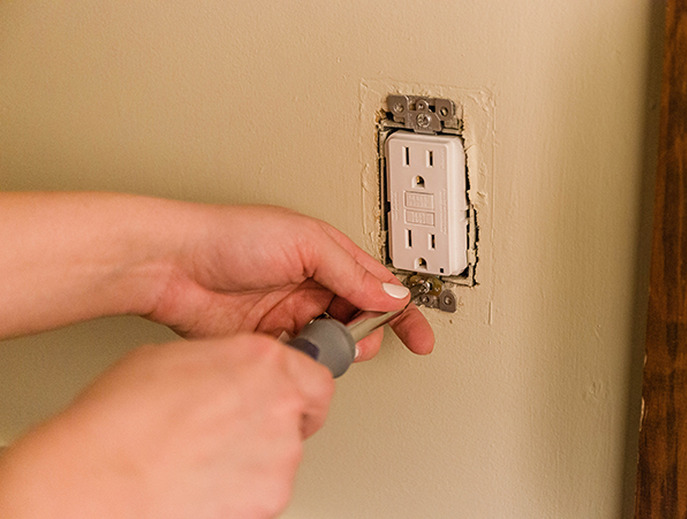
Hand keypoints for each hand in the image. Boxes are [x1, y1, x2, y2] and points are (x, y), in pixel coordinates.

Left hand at [0, 193, 433, 359]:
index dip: (402, 310)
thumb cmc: (230, 236)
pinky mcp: (266, 338)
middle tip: (352, 337)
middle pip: (358, 318)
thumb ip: (351, 272)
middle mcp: (312, 283)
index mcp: (328, 254)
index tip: (420, 337)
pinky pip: (299, 358)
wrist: (173, 265)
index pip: (378, 284)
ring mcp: (289, 312)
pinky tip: (296, 354)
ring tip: (319, 343)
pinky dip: (304, 362)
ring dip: (333, 349)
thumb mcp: (304, 243)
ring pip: (331, 343)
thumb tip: (391, 293)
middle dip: (365, 333)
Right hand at [0, 334, 333, 518]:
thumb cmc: (119, 422)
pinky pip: (266, 491)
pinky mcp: (269, 499)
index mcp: (261, 360)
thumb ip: (220, 362)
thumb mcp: (169, 359)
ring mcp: (279, 455)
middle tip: (235, 431)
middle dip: (275, 423)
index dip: (299, 391)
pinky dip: (245, 490)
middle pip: (301, 417)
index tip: (285, 398)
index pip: (315, 376)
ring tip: (206, 458)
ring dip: (255, 457)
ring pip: (283, 456)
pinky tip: (207, 481)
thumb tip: (228, 370)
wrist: (98, 483)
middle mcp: (279, 403)